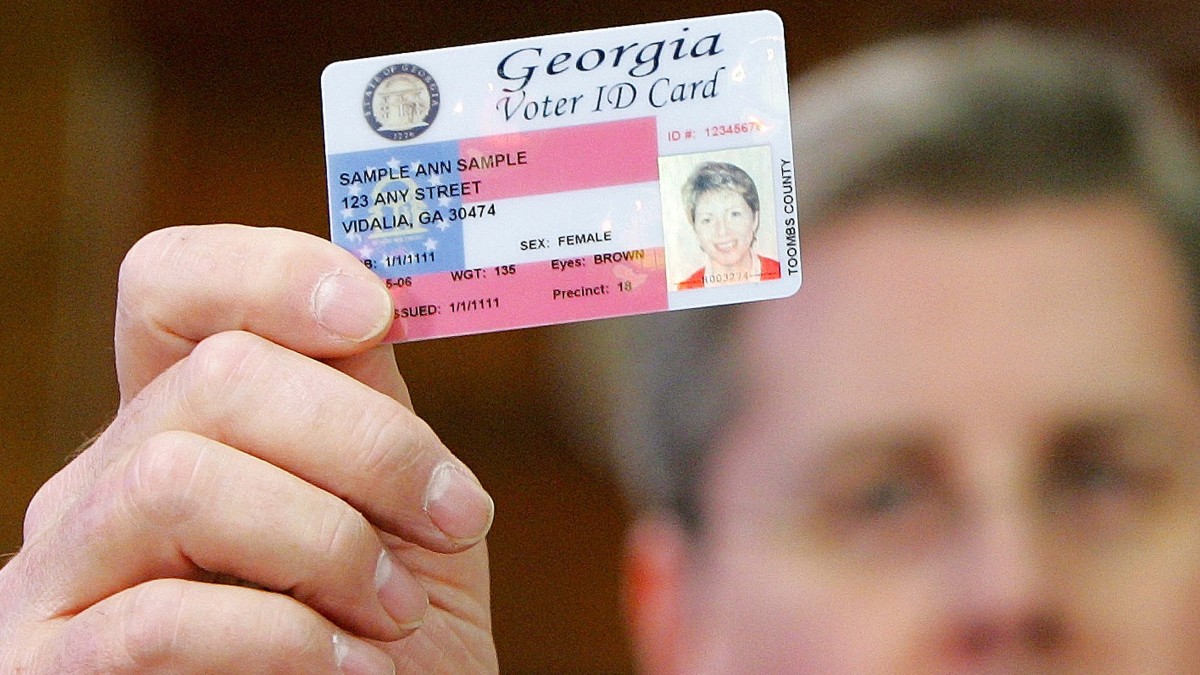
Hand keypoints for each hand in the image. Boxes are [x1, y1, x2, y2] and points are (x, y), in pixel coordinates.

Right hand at [0, 225, 496, 672]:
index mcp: (180, 423)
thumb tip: (375, 295)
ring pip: (177, 478)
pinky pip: (158, 619)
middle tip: (452, 515)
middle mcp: (101, 482)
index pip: (167, 286)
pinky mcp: (53, 669)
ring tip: (394, 609)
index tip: (375, 312)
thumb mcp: (396, 508)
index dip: (267, 270)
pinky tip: (350, 669)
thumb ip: (368, 407)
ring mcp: (61, 577)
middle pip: (213, 375)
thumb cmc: (385, 637)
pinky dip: (285, 637)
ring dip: (324, 540)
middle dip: (365, 442)